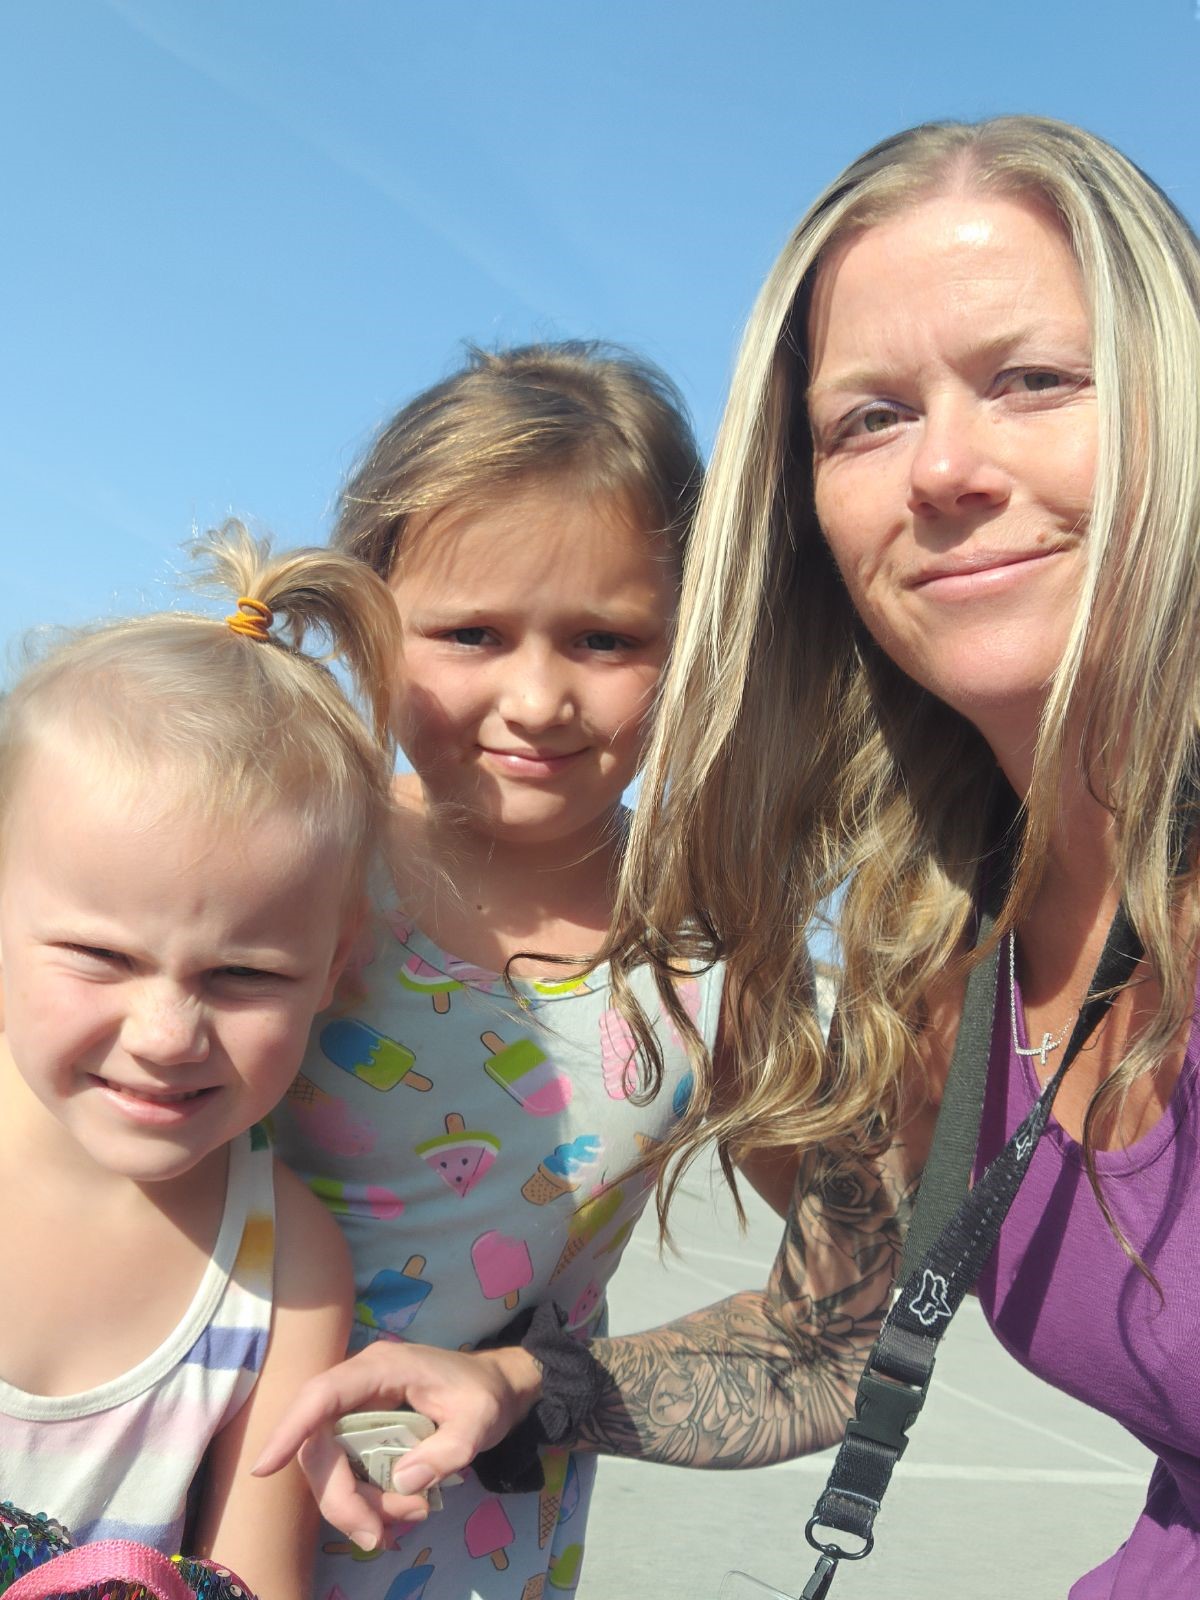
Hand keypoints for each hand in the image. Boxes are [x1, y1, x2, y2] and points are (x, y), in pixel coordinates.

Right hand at [251, 1340, 541, 1548]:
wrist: (498, 1387)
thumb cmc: (486, 1394)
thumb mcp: (481, 1419)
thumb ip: (448, 1450)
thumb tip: (400, 1483)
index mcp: (381, 1369)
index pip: (323, 1395)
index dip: (291, 1429)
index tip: (265, 1468)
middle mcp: (359, 1386)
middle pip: (321, 1446)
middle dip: (341, 1499)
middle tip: (378, 1535)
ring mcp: (358, 1409)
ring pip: (331, 1467)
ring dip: (359, 1506)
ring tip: (410, 1517)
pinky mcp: (362, 1432)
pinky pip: (347, 1473)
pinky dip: (365, 1503)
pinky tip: (399, 1515)